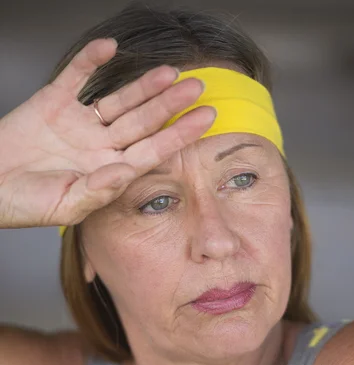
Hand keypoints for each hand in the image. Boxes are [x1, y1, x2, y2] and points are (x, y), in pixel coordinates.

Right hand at [0, 38, 215, 229]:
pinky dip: (89, 61)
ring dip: (143, 86)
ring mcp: (78, 124)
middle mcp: (99, 146)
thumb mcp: (65, 206)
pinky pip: (75, 77)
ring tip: (170, 72)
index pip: (152, 150)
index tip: (206, 119)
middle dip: (170, 106)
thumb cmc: (25, 204)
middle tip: (198, 87)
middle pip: (142, 122)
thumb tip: (124, 171)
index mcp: (108, 171)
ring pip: (119, 100)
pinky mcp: (53, 103)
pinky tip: (109, 47)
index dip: (180, 135)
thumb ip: (97, 191)